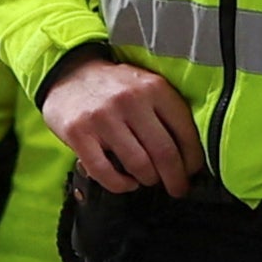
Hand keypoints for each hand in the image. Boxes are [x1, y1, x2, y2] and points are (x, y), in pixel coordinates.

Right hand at [41, 50, 203, 195]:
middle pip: (164, 153)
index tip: (191, 172)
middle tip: (177, 189)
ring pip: (138, 165)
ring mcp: (102, 117)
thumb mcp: (145, 86)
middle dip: (175, 179)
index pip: (184, 132)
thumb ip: (166, 112)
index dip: (192, 160)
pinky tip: (126, 182)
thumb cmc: (114, 86)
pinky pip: (105, 172)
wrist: (68, 72)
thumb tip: (188, 155)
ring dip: (147, 179)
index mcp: (154, 87)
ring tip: (147, 178)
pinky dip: (120, 184)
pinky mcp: (79, 133)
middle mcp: (130, 100)